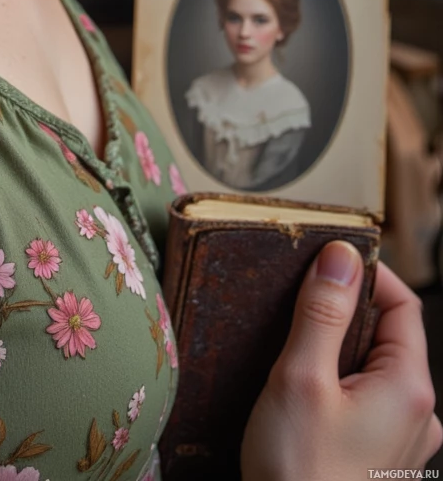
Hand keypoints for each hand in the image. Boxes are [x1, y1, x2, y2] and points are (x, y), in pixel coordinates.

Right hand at [241, 239, 440, 480]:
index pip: (403, 304)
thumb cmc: (298, 472)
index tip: (324, 261)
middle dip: (346, 314)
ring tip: (295, 354)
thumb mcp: (300, 378)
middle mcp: (421, 416)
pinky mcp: (383, 462)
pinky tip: (303, 396)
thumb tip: (341, 256)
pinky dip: (340, 386)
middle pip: (390, 337)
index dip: (367, 273)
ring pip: (377, 371)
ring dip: (340, 352)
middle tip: (298, 306)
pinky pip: (370, 404)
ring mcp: (406, 444)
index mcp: (410, 388)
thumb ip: (323, 312)